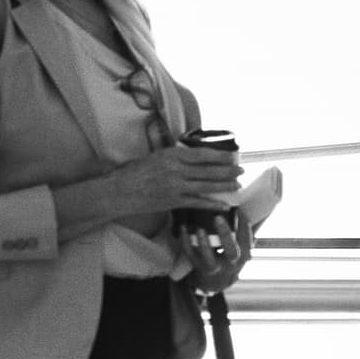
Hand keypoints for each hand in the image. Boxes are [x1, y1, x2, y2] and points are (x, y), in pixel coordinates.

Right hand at [108, 141, 243, 217]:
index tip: (232, 156)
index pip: (202, 154)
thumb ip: (173, 157)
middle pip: (208, 170)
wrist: (118, 191)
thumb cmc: (133, 172)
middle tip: (241, 170)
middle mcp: (176, 169)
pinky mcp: (173, 202)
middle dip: (227, 171)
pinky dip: (212, 204)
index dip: (220, 156)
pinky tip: (225, 205)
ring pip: (206, 186)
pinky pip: (197, 203)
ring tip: (237, 185)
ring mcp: (175, 186)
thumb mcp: (155, 156)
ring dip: (224, 185)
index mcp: (171, 154)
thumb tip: (190, 156)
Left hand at [187, 211, 253, 293]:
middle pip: (231, 251)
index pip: (247, 241)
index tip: (238, 210)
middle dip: (225, 235)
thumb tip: (242, 211)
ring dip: (204, 243)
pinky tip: (183, 228)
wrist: (218, 282)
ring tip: (199, 228)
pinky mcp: (199, 268)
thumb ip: (243, 233)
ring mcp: (215, 268)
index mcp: (244, 256)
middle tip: (218, 217)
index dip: (244, 226)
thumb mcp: (242, 248)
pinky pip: (191, 256)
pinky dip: (186, 242)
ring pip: (209, 259)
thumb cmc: (231, 257)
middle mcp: (231, 264)